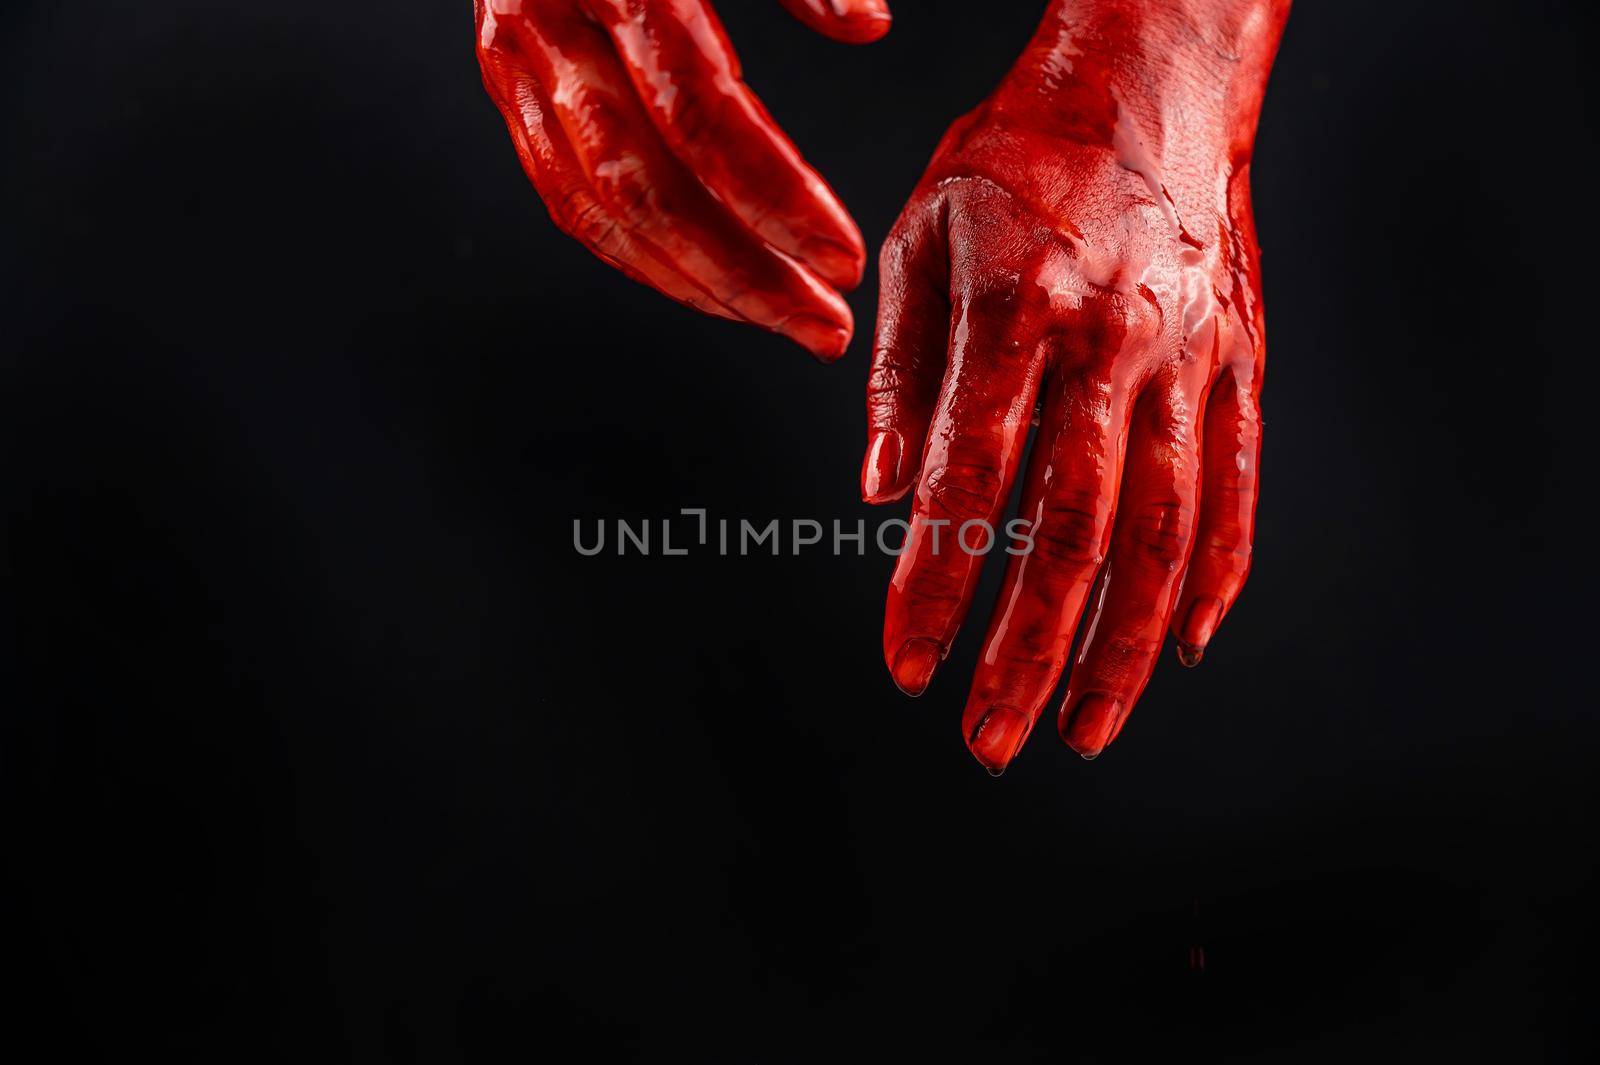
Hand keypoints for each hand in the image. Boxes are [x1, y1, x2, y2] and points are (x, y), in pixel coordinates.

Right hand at [474, 0, 890, 360]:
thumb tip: (866, 27)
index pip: (702, 112)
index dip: (776, 199)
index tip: (841, 260)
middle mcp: (549, 22)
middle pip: (645, 187)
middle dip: (743, 274)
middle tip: (823, 328)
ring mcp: (514, 60)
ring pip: (597, 211)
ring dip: (694, 284)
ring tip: (777, 322)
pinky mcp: (507, 84)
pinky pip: (565, 197)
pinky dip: (637, 254)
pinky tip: (701, 283)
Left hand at [862, 0, 1289, 769]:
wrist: (1151, 84)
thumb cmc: (1017, 161)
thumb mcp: (922, 240)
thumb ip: (902, 376)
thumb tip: (886, 497)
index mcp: (1020, 308)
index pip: (971, 481)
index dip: (935, 587)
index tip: (907, 668)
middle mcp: (1114, 342)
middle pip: (1078, 531)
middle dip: (1030, 651)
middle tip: (991, 742)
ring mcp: (1191, 359)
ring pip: (1167, 530)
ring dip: (1126, 645)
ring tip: (1086, 728)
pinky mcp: (1241, 365)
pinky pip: (1239, 488)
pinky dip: (1215, 577)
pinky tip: (1186, 646)